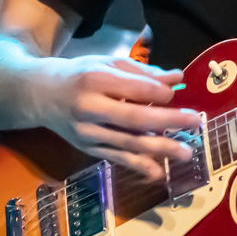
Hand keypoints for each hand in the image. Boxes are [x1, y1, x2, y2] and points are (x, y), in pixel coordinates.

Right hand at [30, 54, 199, 179]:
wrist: (41, 95)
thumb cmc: (80, 74)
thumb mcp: (108, 63)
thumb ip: (142, 72)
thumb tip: (177, 78)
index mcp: (96, 79)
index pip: (135, 88)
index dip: (159, 93)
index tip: (177, 94)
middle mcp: (90, 108)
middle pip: (134, 118)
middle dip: (168, 121)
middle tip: (195, 122)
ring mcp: (88, 132)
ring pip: (128, 143)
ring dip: (160, 148)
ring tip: (186, 152)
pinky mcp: (87, 148)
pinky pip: (117, 158)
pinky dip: (138, 166)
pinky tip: (159, 172)